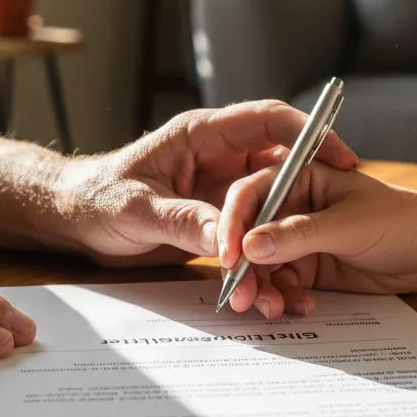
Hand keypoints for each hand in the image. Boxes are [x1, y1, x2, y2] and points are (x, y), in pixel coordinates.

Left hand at [60, 100, 357, 266]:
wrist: (74, 221)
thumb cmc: (95, 198)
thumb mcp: (135, 209)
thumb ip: (180, 220)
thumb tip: (226, 238)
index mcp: (204, 136)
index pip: (269, 120)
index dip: (310, 133)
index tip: (342, 158)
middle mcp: (220, 160)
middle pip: (280, 173)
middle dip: (301, 209)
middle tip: (323, 239)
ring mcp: (220, 192)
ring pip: (268, 215)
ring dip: (279, 250)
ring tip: (291, 291)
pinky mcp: (215, 222)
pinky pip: (249, 240)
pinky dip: (259, 267)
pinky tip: (266, 296)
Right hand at [217, 163, 416, 317]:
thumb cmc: (402, 220)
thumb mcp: (348, 225)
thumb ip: (298, 235)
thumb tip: (249, 246)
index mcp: (299, 178)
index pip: (251, 195)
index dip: (233, 223)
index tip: (228, 255)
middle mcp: (292, 207)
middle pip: (249, 235)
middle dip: (243, 267)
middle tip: (241, 296)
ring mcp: (298, 239)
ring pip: (261, 265)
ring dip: (261, 288)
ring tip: (271, 309)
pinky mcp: (308, 267)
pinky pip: (282, 284)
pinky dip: (283, 298)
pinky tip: (298, 307)